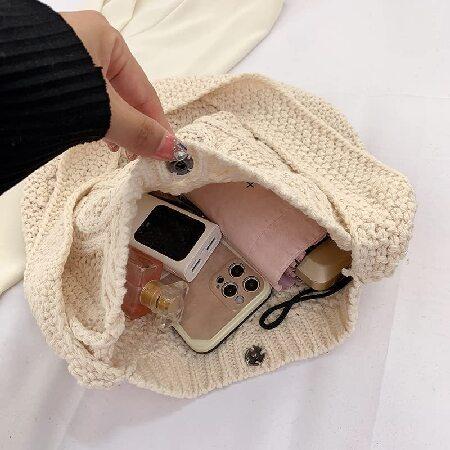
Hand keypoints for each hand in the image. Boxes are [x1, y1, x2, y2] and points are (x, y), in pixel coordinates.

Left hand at [60, 11, 174, 160]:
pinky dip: (96, 120)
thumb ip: (139, 131)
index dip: (158, 123)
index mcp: (106, 39)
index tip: (169, 147)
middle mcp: (88, 43)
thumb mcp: (104, 111)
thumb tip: (170, 149)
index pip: (145, 90)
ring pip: (105, 99)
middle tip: (145, 154)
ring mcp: (67, 58)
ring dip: (117, 126)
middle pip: (125, 95)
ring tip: (121, 149)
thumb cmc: (47, 83)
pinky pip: (86, 100)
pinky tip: (99, 135)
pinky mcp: (51, 75)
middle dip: (137, 127)